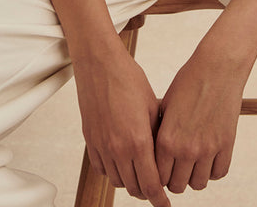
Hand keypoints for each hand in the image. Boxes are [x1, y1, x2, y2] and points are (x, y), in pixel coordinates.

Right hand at [73, 41, 169, 206]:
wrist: (100, 64)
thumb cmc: (129, 79)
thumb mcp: (153, 106)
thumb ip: (158, 135)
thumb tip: (166, 154)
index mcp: (138, 141)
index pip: (151, 184)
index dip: (160, 199)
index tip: (165, 204)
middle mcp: (118, 149)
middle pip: (134, 187)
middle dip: (147, 190)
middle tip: (156, 186)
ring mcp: (101, 146)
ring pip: (118, 181)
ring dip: (130, 181)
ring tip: (140, 173)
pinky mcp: (90, 140)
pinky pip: (102, 169)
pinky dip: (113, 171)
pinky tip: (122, 161)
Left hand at [155, 43, 247, 193]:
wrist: (217, 67)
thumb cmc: (189, 81)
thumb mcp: (165, 106)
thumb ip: (160, 133)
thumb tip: (154, 155)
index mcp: (167, 139)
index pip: (158, 176)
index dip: (158, 174)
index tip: (162, 168)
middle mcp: (186, 149)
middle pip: (177, 185)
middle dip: (175, 179)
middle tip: (177, 167)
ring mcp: (208, 149)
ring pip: (198, 184)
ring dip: (194, 176)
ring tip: (193, 163)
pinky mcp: (226, 145)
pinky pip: (218, 173)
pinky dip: (212, 170)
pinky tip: (208, 158)